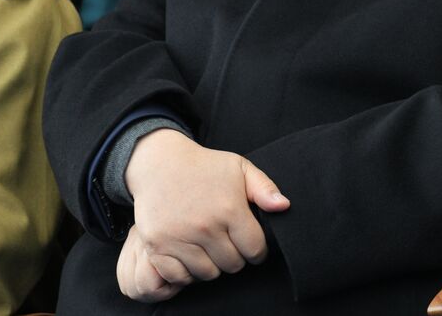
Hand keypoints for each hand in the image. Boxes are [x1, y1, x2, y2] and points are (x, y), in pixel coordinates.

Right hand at [122, 129, 290, 293]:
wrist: (160, 164)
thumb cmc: (205, 167)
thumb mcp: (240, 168)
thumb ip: (265, 188)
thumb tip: (284, 206)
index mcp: (230, 208)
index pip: (254, 249)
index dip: (258, 250)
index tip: (252, 245)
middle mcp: (205, 227)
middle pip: (232, 264)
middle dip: (236, 257)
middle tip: (230, 244)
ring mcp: (179, 238)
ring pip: (207, 273)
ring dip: (212, 266)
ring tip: (211, 250)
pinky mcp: (157, 246)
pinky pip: (178, 277)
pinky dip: (186, 273)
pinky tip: (191, 257)